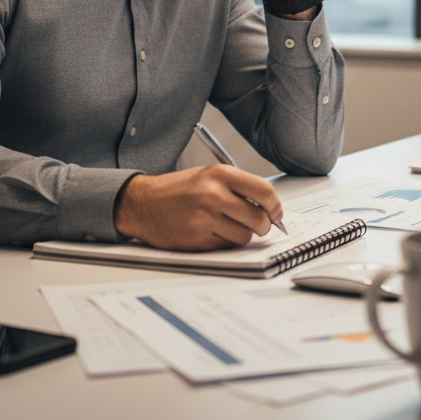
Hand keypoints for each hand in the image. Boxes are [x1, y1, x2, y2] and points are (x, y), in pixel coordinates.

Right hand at [113, 165, 283, 250]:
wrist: (143, 203)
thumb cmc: (179, 189)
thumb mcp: (210, 175)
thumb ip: (239, 187)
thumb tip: (269, 208)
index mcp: (221, 174)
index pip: (264, 191)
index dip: (276, 206)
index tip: (277, 213)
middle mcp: (214, 194)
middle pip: (259, 218)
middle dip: (263, 225)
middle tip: (259, 225)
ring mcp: (205, 218)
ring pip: (244, 236)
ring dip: (242, 235)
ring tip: (228, 226)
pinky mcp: (196, 239)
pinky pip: (225, 246)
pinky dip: (224, 243)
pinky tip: (211, 232)